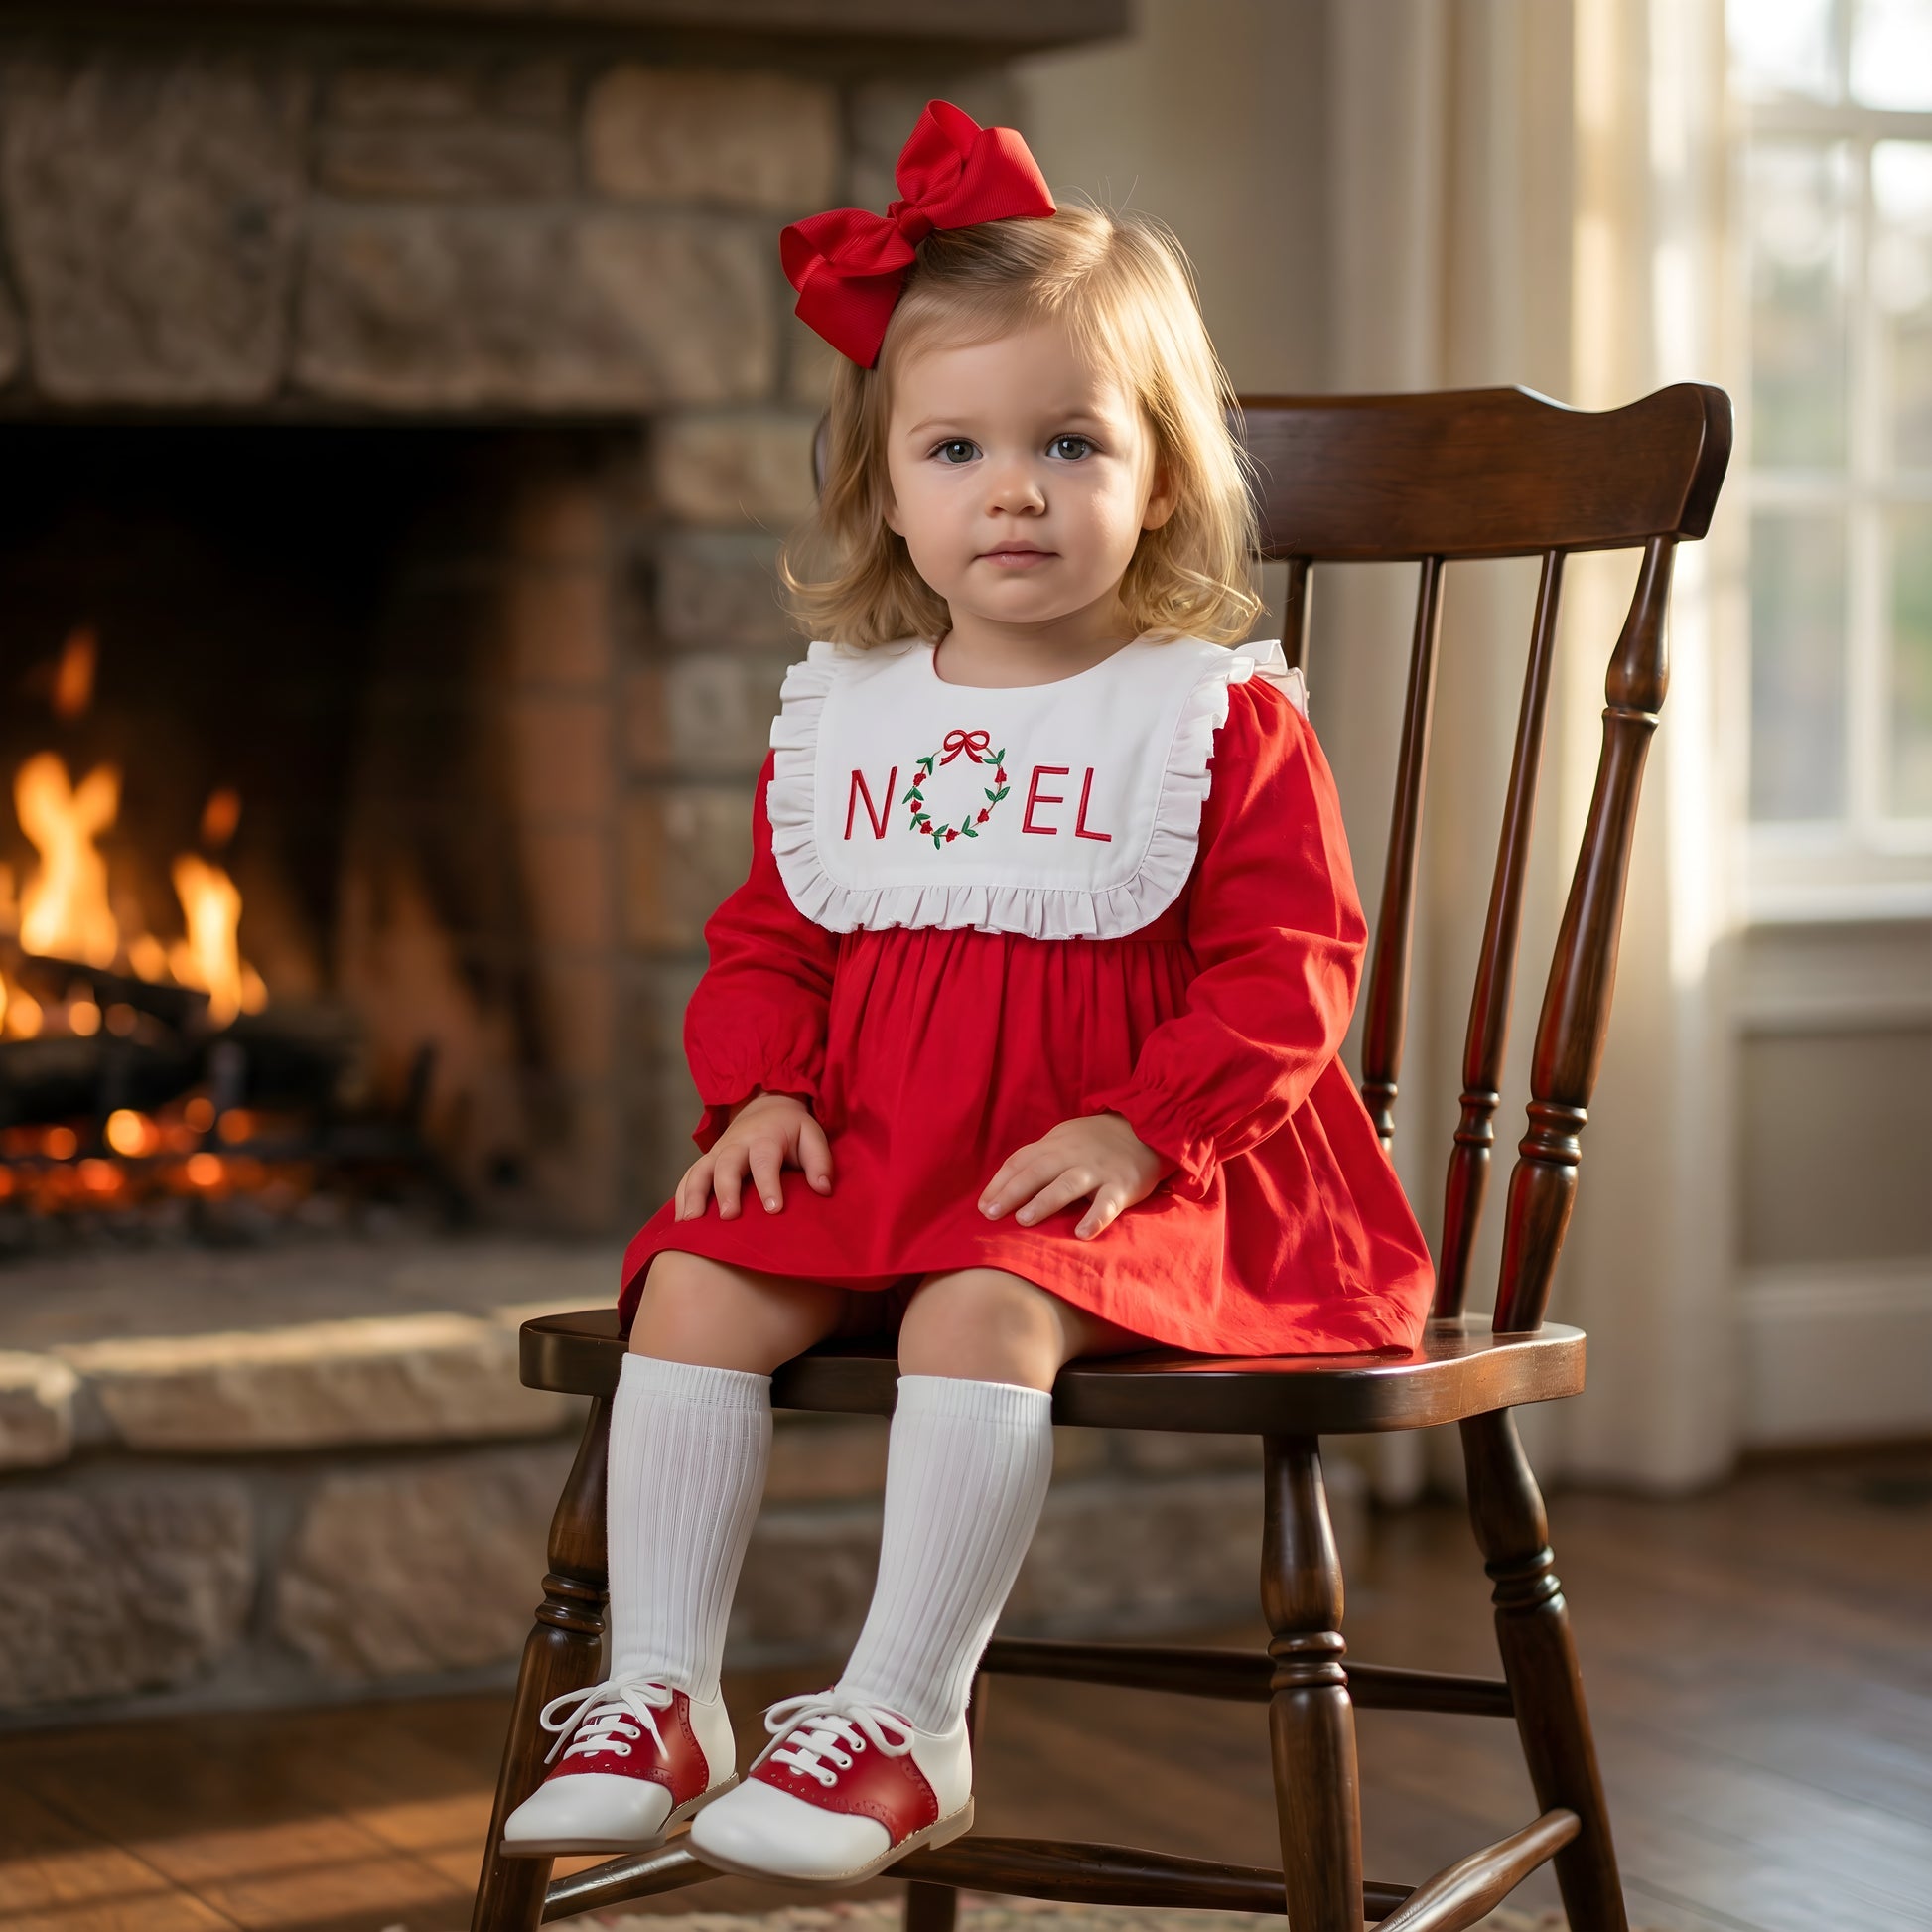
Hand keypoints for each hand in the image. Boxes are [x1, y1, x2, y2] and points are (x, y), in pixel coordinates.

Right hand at [674, 1092, 832, 1220]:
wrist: (765, 1105)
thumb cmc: (791, 1130)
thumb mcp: (812, 1135)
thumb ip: (819, 1161)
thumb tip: (823, 1189)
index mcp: (765, 1137)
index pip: (765, 1160)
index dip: (768, 1184)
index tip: (774, 1209)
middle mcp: (736, 1144)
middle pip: (726, 1165)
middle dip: (726, 1190)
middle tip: (729, 1217)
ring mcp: (717, 1153)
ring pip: (700, 1171)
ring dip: (694, 1195)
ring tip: (691, 1223)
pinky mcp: (705, 1162)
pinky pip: (688, 1178)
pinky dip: (681, 1198)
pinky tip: (679, 1223)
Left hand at [978, 1113, 1169, 1240]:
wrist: (1148, 1127)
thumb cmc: (1097, 1141)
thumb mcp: (1065, 1139)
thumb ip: (1040, 1158)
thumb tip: (1006, 1186)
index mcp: (1056, 1144)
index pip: (1021, 1161)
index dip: (1000, 1183)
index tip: (982, 1205)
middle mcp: (1073, 1155)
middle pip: (1037, 1171)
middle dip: (1011, 1193)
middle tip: (991, 1214)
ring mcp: (1097, 1170)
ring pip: (1067, 1185)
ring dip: (1044, 1202)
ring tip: (1024, 1220)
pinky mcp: (1122, 1186)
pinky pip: (1106, 1204)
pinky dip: (1094, 1218)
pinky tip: (1081, 1234)